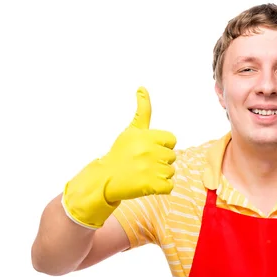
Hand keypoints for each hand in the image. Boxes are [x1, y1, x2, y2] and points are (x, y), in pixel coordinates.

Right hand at [62, 87, 176, 228]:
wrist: (105, 179)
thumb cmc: (120, 153)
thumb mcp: (132, 130)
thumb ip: (143, 110)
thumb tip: (142, 87)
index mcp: (147, 136)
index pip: (171, 140)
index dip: (162, 146)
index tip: (147, 150)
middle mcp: (150, 151)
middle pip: (172, 157)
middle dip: (160, 161)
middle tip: (142, 163)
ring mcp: (152, 169)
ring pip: (171, 172)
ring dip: (160, 175)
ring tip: (142, 174)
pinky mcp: (153, 185)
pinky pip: (169, 186)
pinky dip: (160, 188)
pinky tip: (146, 184)